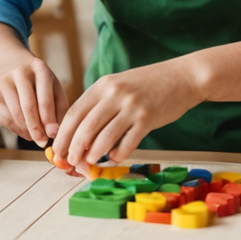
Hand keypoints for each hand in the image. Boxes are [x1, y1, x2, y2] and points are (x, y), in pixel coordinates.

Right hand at [0, 49, 68, 147]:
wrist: (8, 62)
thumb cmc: (37, 80)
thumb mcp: (52, 86)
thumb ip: (58, 108)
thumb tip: (54, 134)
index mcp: (39, 68)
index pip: (44, 98)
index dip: (48, 119)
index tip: (53, 135)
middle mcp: (17, 73)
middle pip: (26, 108)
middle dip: (36, 130)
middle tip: (42, 143)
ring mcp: (0, 83)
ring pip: (13, 116)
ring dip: (25, 131)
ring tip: (34, 135)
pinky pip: (2, 119)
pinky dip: (14, 128)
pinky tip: (21, 127)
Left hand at [51, 60, 202, 171]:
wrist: (182, 77)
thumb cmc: (148, 85)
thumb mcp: (119, 86)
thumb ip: (100, 105)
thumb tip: (79, 136)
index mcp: (103, 85)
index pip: (74, 113)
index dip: (63, 135)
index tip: (57, 150)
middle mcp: (115, 94)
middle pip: (85, 127)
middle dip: (74, 148)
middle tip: (70, 162)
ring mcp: (132, 106)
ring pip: (104, 137)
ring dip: (93, 154)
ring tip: (89, 162)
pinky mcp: (148, 119)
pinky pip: (128, 143)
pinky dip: (118, 154)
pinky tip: (114, 157)